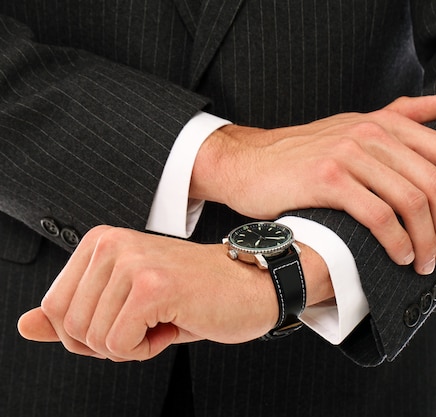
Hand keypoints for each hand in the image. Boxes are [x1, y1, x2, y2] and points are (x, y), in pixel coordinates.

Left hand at [17, 226, 331, 360]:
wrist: (253, 287)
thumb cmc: (197, 294)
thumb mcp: (127, 304)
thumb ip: (74, 314)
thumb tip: (25, 326)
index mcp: (102, 242)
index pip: (53, 307)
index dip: (89, 331)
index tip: (129, 317)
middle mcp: (112, 244)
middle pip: (68, 326)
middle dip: (108, 341)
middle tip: (150, 321)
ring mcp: (132, 263)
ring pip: (92, 339)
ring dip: (130, 345)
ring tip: (165, 318)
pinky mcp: (152, 286)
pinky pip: (118, 346)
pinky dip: (146, 349)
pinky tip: (174, 324)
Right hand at [191, 95, 435, 274]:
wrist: (248, 162)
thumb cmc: (304, 154)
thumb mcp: (354, 126)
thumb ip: (400, 114)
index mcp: (386, 123)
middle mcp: (372, 133)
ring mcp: (349, 154)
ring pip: (411, 201)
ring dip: (426, 241)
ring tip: (424, 264)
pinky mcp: (327, 179)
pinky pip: (378, 215)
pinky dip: (396, 242)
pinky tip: (399, 258)